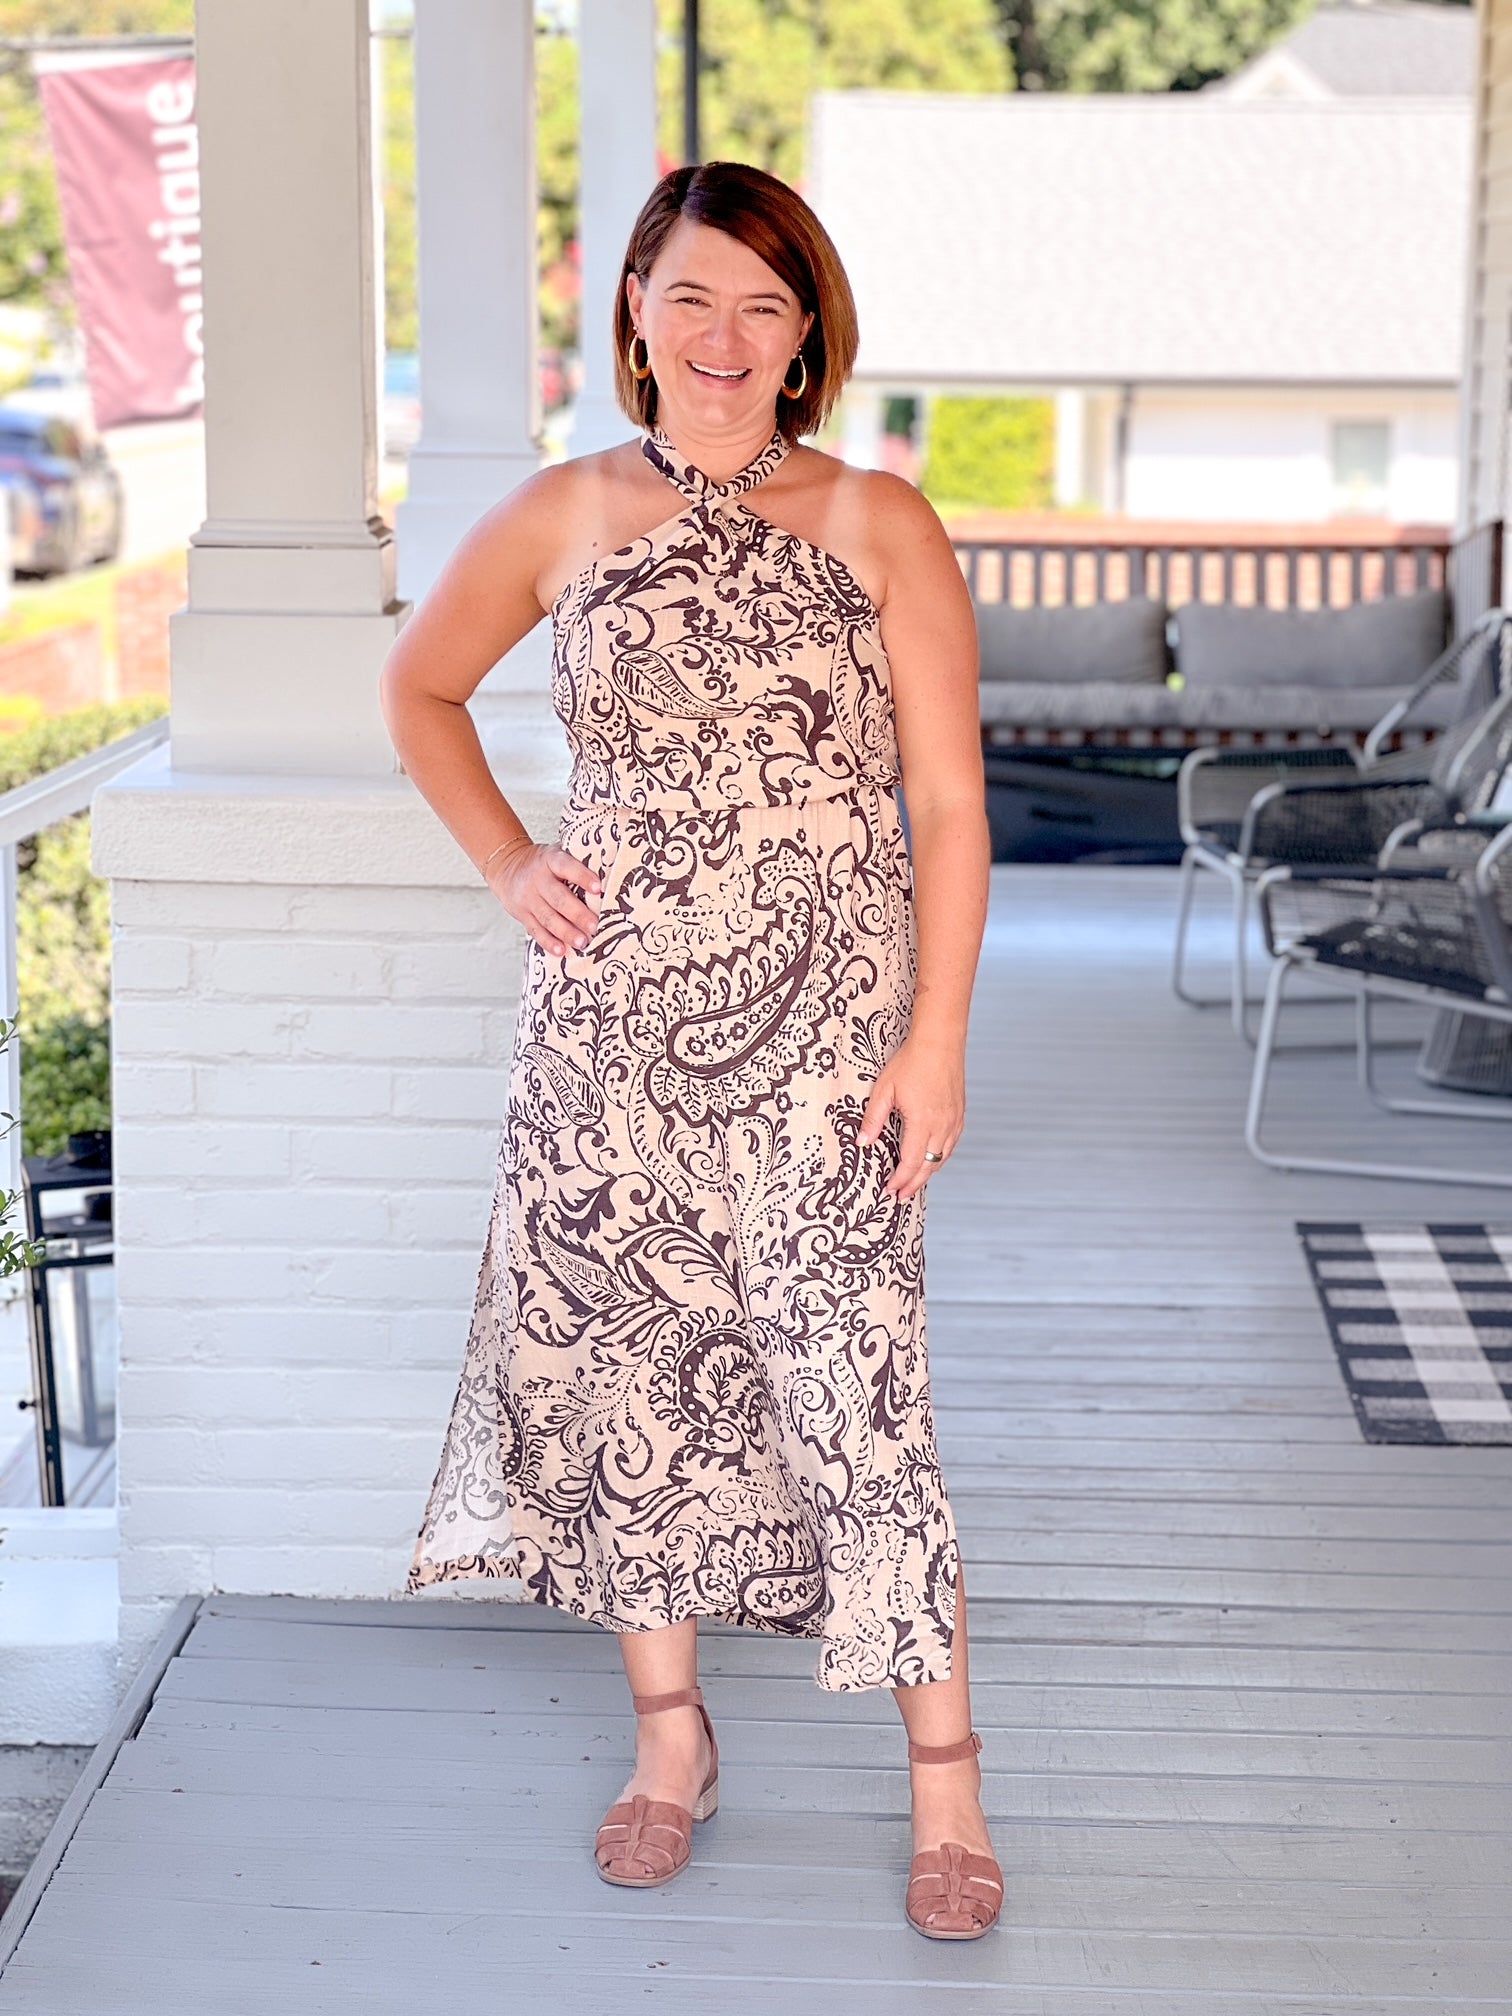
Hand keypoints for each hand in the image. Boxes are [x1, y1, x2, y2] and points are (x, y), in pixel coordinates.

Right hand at [486, 840, 601, 955]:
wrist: (507, 866)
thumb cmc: (544, 863)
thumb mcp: (557, 853)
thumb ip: (577, 861)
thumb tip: (610, 870)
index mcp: (551, 860)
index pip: (567, 866)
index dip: (582, 876)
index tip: (598, 888)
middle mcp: (538, 879)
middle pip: (558, 898)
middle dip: (578, 914)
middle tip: (595, 926)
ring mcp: (528, 898)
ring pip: (547, 917)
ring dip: (566, 932)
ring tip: (582, 943)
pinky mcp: (522, 914)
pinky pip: (535, 930)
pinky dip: (548, 942)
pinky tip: (561, 951)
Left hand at [857, 1033, 964, 1198]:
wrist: (940, 1042)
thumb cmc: (912, 1062)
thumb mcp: (884, 1089)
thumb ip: (873, 1119)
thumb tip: (862, 1143)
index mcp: (922, 1122)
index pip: (911, 1162)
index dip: (900, 1180)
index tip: (889, 1190)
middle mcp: (942, 1126)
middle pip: (928, 1166)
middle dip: (913, 1184)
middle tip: (900, 1197)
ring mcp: (953, 1121)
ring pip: (942, 1158)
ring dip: (927, 1174)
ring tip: (913, 1184)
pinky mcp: (959, 1114)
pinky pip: (951, 1145)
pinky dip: (940, 1158)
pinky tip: (931, 1161)